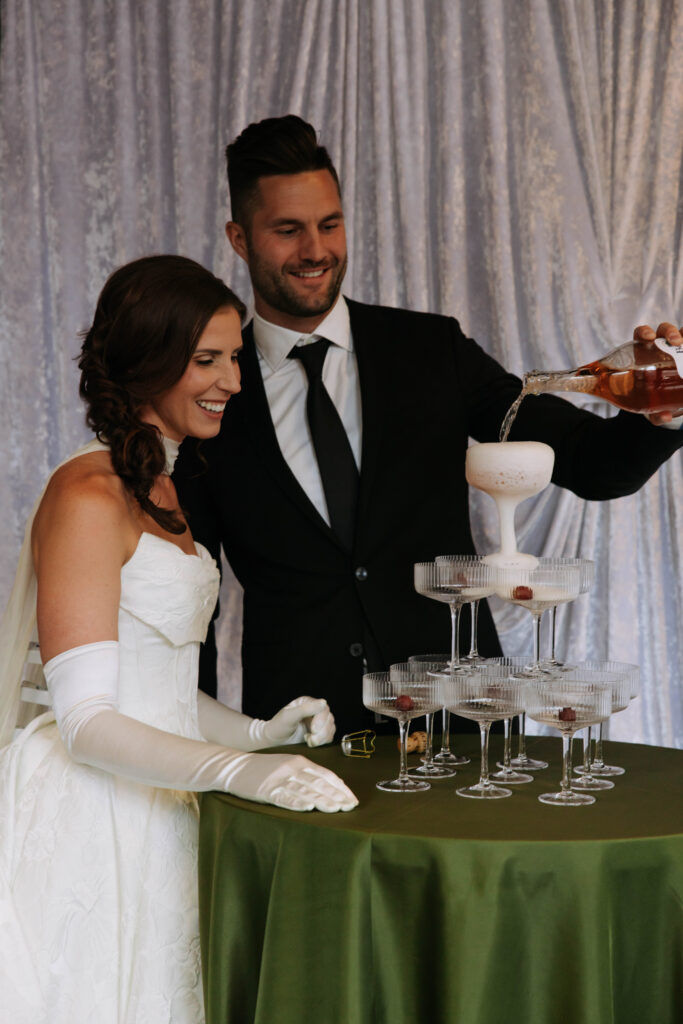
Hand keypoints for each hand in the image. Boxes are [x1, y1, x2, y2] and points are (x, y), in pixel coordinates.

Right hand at [229, 752, 357, 811]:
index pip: (325, 774)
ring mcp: (279, 779)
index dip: (340, 787)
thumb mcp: (288, 765)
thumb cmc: (265, 769)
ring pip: (304, 789)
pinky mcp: (266, 790)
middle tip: (349, 807)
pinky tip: (307, 807)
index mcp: (300, 761)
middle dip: (336, 795)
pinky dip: (296, 802)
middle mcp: (292, 768)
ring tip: (336, 809)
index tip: (352, 799)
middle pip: (318, 782)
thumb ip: (307, 774)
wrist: (236, 766)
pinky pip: (283, 796)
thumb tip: (330, 786)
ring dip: (321, 799)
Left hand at [259, 696, 336, 747]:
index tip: (313, 730)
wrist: (272, 743)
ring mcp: (318, 723)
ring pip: (330, 729)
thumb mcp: (289, 716)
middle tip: (311, 740)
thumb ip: (305, 709)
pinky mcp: (319, 735)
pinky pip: (328, 737)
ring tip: (309, 742)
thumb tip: (323, 702)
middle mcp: (314, 711)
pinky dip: (322, 742)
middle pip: (329, 719)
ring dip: (322, 738)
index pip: (323, 709)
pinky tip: (310, 743)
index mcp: (307, 703)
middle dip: (322, 732)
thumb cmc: (278, 727)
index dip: (321, 720)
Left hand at [633, 322, 682, 424]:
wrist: (666, 400)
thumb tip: (666, 417)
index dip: (644, 332)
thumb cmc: (652, 398)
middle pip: (664, 330)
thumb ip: (656, 414)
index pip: (641, 335)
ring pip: (681, 333)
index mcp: (643, 353)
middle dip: (670, 331)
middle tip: (675, 342)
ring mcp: (677, 348)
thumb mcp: (652, 408)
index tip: (648, 338)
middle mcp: (661, 346)